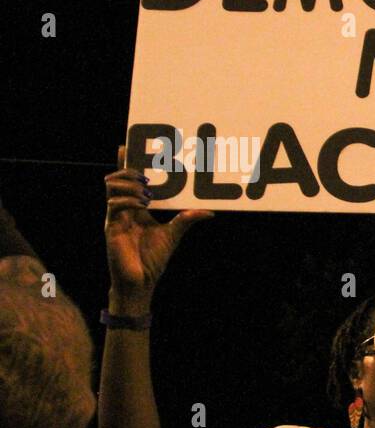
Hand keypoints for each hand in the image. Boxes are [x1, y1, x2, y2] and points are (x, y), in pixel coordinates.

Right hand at [105, 145, 212, 305]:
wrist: (141, 281)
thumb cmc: (153, 260)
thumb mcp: (174, 234)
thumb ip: (187, 219)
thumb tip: (209, 211)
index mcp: (136, 207)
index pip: (129, 180)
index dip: (126, 162)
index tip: (129, 145)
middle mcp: (124, 209)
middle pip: (117, 179)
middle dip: (129, 170)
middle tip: (146, 173)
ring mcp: (115, 217)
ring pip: (112, 189)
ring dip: (129, 185)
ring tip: (146, 191)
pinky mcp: (111, 227)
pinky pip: (114, 207)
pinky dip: (127, 201)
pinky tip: (141, 205)